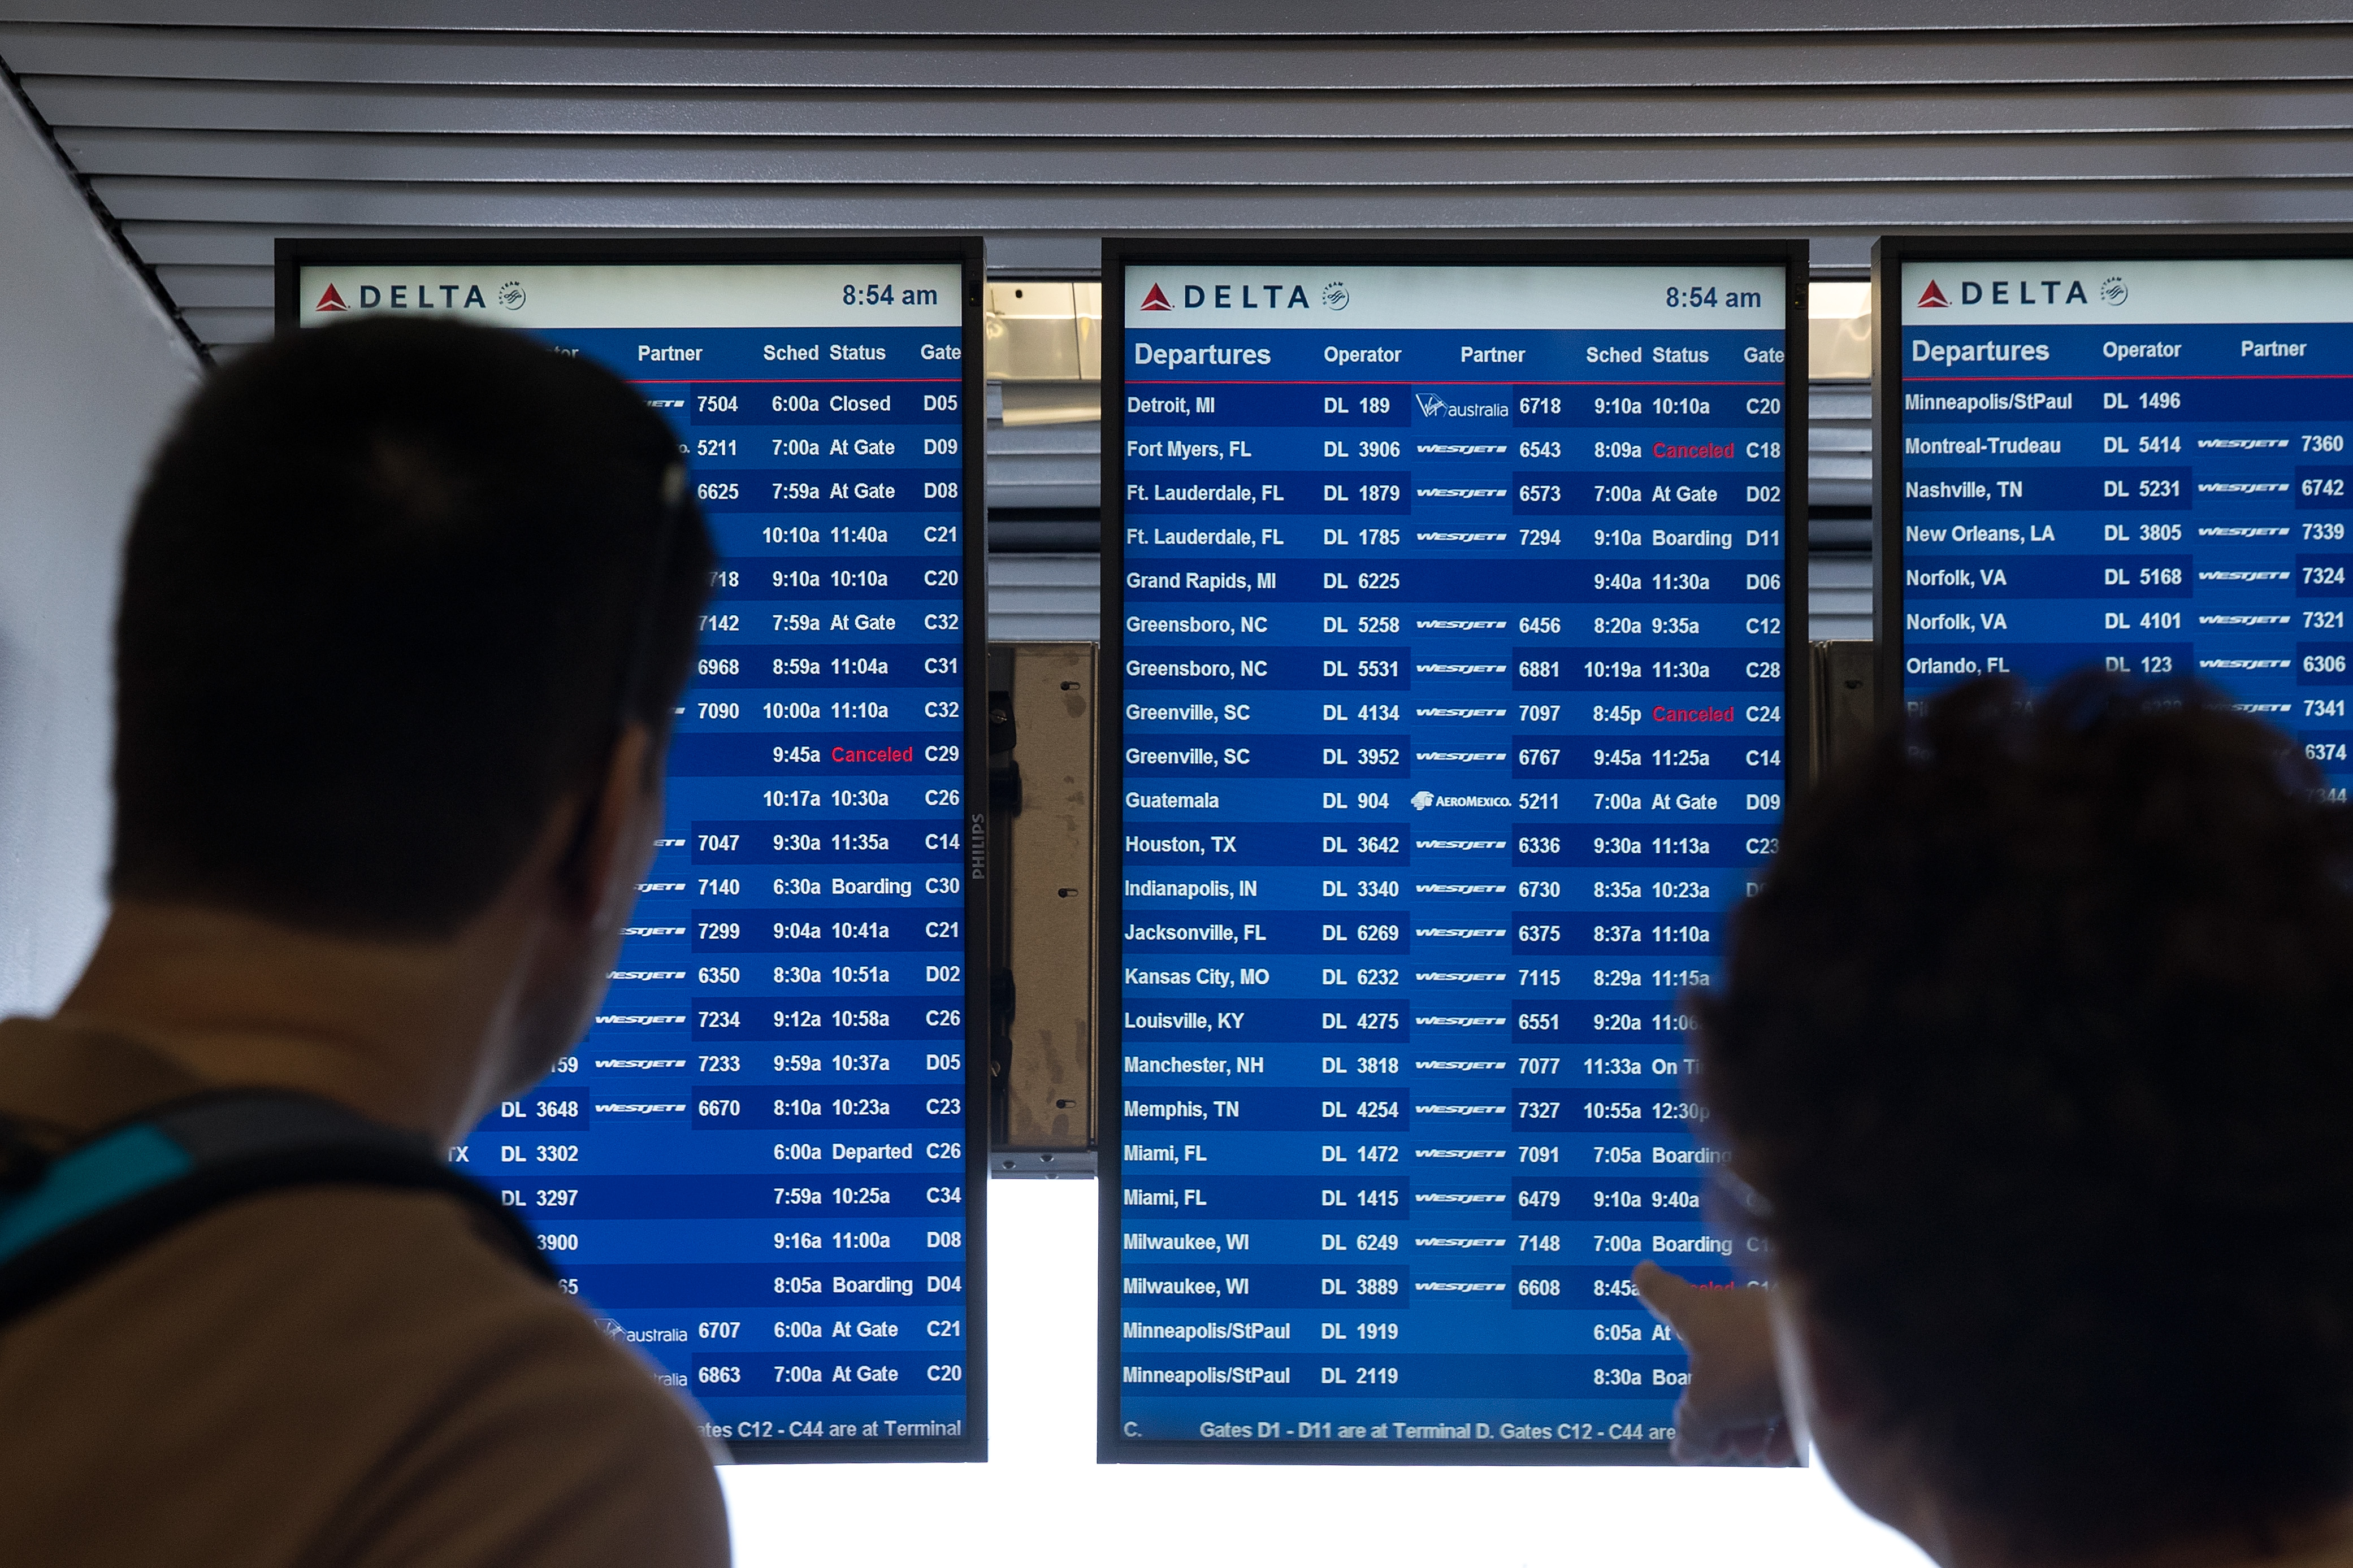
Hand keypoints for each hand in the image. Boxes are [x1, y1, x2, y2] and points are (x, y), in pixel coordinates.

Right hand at [1634, 1260, 1796, 1464]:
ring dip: (1747, 1417)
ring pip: (1753, 1371)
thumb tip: (1684, 1447)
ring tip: (1748, 1448)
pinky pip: (1787, 1382)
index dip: (1650, 1287)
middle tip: (1711, 1437)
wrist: (1837, 1354)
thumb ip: (1691, 1429)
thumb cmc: (1756, 1361)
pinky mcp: (1810, 1347)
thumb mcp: (1707, 1406)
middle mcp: (1737, 1309)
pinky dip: (1779, 1416)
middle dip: (1712, 1401)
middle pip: (1713, 1355)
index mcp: (1700, 1310)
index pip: (1664, 1294)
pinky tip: (1778, 1448)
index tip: (1643, 1273)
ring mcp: (1775, 1325)